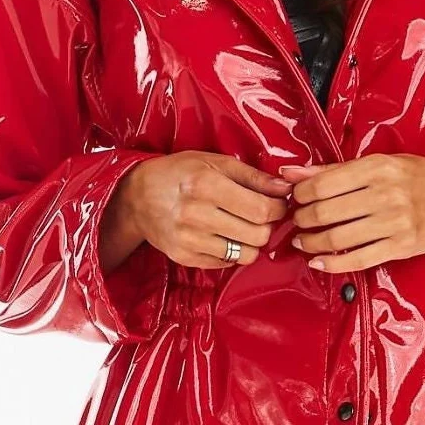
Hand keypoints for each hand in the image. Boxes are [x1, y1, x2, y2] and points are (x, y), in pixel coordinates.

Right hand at [130, 152, 291, 268]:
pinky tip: (226, 235)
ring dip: (253, 242)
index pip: (261, 209)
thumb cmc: (181, 172)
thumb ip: (254, 176)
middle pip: (257, 235)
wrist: (137, 197)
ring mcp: (189, 240)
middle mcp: (196, 215)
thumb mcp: (216, 162)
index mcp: (207, 185)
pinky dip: (234, 251)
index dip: (278, 208)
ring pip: (245, 255)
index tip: (278, 203)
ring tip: (245, 226)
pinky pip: (226, 263)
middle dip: (268, 225)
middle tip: (262, 215)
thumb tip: (286, 188)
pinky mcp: (184, 257)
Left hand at [279, 153, 424, 273]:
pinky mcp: (400, 248)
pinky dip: (331, 264)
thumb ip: (332, 169)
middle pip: (326, 212)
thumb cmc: (414, 176)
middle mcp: (385, 194)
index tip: (295, 197)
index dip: (300, 193)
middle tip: (297, 220)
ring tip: (302, 239)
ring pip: (337, 238)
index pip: (324, 183)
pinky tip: (318, 260)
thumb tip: (290, 173)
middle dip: (302, 218)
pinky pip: (358, 260)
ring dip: (311, 242)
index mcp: (377, 167)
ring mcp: (394, 223)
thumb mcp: (377, 163)